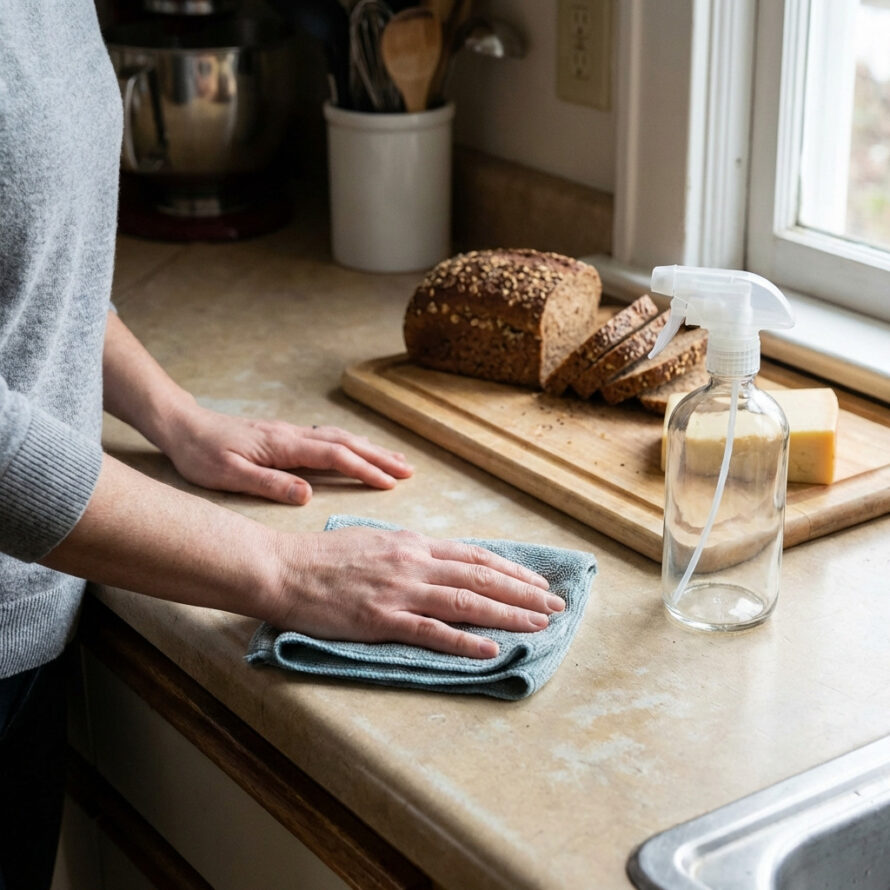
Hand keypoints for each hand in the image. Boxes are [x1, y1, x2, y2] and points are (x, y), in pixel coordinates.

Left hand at [160, 403, 412, 503]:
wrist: (182, 426)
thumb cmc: (201, 454)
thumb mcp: (228, 476)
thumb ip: (268, 484)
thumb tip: (308, 495)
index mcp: (283, 446)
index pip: (334, 456)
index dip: (364, 469)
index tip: (390, 483)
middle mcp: (293, 434)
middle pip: (346, 442)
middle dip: (379, 456)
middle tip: (408, 470)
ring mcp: (290, 432)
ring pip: (339, 437)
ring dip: (369, 448)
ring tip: (394, 460)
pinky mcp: (284, 435)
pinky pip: (328, 437)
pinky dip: (351, 443)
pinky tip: (357, 449)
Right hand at [270, 526, 563, 657]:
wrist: (284, 568)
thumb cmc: (325, 558)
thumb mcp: (375, 543)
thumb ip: (409, 553)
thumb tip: (439, 562)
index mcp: (413, 544)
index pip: (475, 556)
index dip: (511, 569)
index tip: (537, 582)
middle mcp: (414, 563)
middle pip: (481, 577)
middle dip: (523, 592)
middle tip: (556, 605)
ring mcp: (399, 590)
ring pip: (466, 601)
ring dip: (508, 613)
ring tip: (540, 624)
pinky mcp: (381, 619)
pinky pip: (430, 631)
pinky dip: (463, 640)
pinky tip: (489, 649)